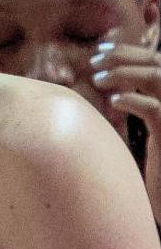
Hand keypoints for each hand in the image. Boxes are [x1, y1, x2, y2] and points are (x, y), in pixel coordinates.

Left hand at [90, 41, 160, 217]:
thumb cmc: (148, 163)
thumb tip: (109, 82)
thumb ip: (135, 103)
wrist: (158, 197)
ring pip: (157, 78)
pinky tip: (114, 101)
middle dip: (125, 56)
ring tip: (98, 78)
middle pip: (158, 64)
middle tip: (94, 60)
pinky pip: (154, 109)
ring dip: (126, 73)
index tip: (101, 51)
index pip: (156, 61)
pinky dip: (134, 100)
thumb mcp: (143, 126)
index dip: (129, 52)